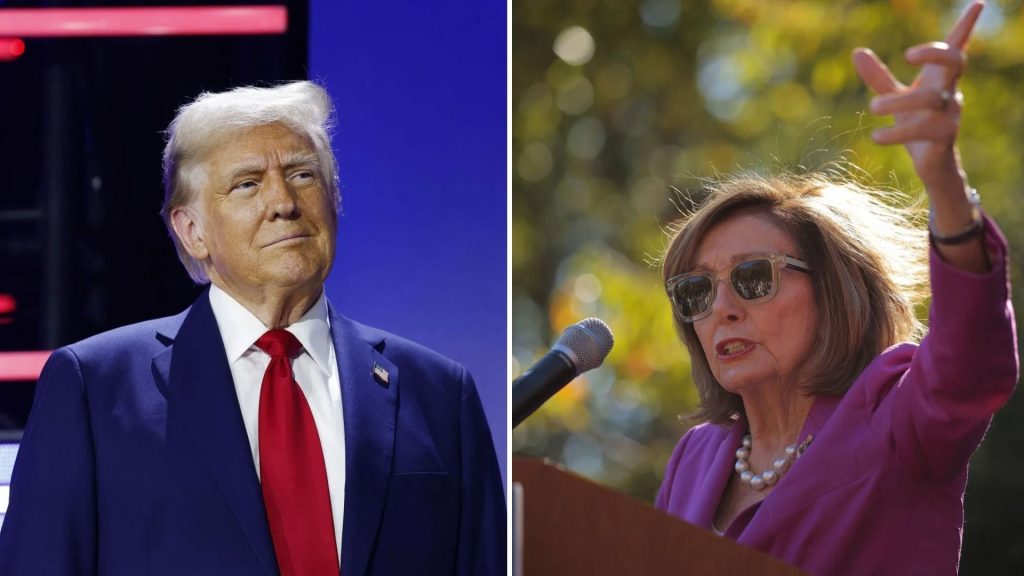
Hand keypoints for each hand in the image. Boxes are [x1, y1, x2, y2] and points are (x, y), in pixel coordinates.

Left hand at [852, 1, 982, 187]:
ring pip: (932, 99)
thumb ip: (879, 77)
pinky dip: (896, 133)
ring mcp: (950, 114)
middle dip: (935, 52)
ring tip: (873, 107)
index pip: (956, 48)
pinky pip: (924, 129)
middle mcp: (950, 92)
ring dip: (899, 102)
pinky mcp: (944, 138)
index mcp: (940, 78)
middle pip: (956, 61)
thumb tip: (857, 51)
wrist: (931, 165)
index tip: (977, 3)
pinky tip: (876, 136)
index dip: (966, 26)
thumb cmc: (917, 125)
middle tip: (907, 56)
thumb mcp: (896, 98)